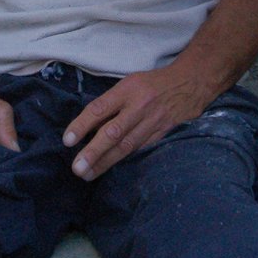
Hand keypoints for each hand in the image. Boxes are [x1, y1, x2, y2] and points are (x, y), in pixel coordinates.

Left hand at [62, 68, 210, 179]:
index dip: (82, 125)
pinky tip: (111, 169)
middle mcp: (139, 106)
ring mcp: (152, 122)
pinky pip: (140, 149)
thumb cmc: (152, 83)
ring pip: (126, 146)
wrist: (189, 83)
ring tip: (88, 174)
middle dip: (93, 152)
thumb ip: (111, 103)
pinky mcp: (162, 134)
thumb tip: (88, 126)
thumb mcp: (129, 83)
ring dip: (105, 162)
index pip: (99, 108)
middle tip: (77, 168)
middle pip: (113, 132)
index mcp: (127, 89)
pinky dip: (124, 160)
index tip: (67, 140)